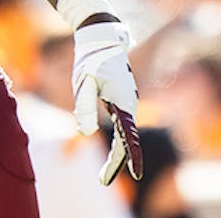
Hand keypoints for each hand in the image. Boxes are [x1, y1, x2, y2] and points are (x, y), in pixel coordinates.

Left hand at [72, 21, 143, 184]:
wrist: (100, 38)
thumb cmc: (91, 59)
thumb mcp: (84, 82)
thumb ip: (85, 106)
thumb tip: (86, 133)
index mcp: (122, 101)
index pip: (128, 135)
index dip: (131, 155)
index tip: (136, 174)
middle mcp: (129, 104)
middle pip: (126, 140)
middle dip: (118, 163)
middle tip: (103, 182)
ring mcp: (127, 102)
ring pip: (125, 135)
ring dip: (118, 156)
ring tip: (104, 177)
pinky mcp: (121, 101)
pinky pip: (122, 127)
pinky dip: (118, 143)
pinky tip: (112, 154)